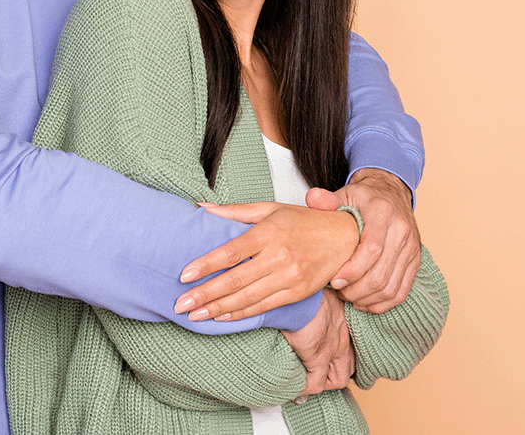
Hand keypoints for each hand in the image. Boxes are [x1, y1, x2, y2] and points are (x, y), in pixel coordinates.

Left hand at [174, 203, 358, 321]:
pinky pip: (265, 307)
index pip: (231, 251)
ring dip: (218, 309)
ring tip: (195, 315)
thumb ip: (234, 212)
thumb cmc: (304, 221)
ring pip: (248, 298)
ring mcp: (289, 277)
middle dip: (205, 294)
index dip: (206, 265)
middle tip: (181, 305)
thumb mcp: (270, 209)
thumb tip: (201, 207)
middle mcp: (279, 256)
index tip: (184, 275)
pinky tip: (222, 317)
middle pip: (236, 280)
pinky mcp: (297, 293)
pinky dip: (241, 314)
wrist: (344, 238)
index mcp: (269, 232)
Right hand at [282, 288, 352, 398]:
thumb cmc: (301, 291)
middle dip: (333, 375)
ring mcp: (332, 350)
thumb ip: (313, 306)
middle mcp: (342, 338)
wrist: (296, 294)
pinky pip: (315, 384)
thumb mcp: (314, 295)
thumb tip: (301, 309)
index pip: (349, 347)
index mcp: (341, 321)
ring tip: (306, 380)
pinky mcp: (317, 358)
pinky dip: (305, 388)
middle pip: (349, 368)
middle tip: (316, 374)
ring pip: (338, 380)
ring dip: (321, 382)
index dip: (338, 358)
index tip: (325, 360)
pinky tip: (295, 385)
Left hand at [307, 169, 419, 312]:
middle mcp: (402, 231)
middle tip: (339, 291)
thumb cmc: (365, 197)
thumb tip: (311, 198)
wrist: (391, 193)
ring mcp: (411, 247)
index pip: (372, 250)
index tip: (334, 280)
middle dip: (356, 290)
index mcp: (383, 213)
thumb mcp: (346, 193)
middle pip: (381, 274)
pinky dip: (383, 303)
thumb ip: (328, 199)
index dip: (352, 271)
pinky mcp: (415, 260)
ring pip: (391, 287)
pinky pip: (402, 291)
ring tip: (349, 296)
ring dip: (367, 299)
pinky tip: (365, 302)